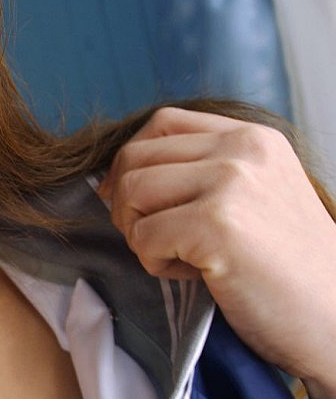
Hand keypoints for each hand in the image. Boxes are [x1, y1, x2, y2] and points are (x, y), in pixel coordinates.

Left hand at [97, 107, 335, 390]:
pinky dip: (157, 264)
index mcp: (251, 137)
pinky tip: (198, 275)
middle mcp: (242, 148)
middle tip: (156, 240)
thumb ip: (200, 171)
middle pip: (135, 157)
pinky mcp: (216, 224)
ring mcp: (230, 182)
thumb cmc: (286, 268)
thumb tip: (113, 178)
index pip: (161, 123)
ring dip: (140, 234)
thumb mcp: (254, 195)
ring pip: (131, 193)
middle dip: (127, 204)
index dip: (130, 160)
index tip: (129, 199)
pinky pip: (144, 236)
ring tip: (183, 258)